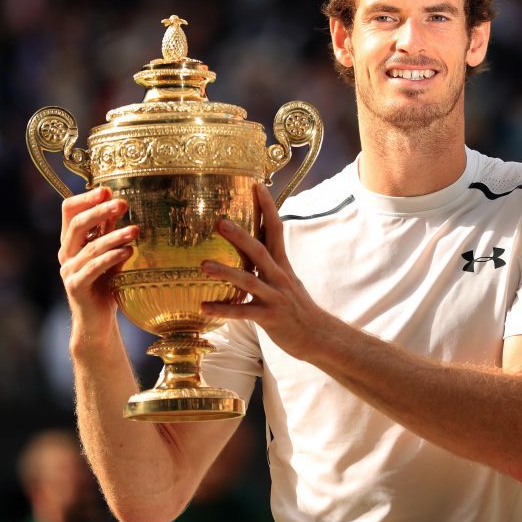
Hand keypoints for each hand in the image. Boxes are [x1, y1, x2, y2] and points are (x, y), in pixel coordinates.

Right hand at [58, 186, 139, 335]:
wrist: (97, 320)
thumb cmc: (106, 284)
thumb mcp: (111, 253)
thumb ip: (110, 232)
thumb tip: (120, 204)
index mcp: (71, 241)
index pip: (69, 211)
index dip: (86, 199)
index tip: (107, 190)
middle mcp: (66, 253)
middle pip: (77, 224)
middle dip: (100, 211)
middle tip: (122, 204)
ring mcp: (68, 270)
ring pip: (90, 247)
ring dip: (114, 236)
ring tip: (135, 230)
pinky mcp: (76, 286)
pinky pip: (93, 268)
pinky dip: (112, 257)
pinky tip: (128, 251)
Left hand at [201, 183, 328, 359]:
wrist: (318, 335)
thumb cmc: (297, 306)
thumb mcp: (286, 279)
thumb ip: (269, 263)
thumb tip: (252, 245)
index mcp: (282, 264)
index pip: (276, 229)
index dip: (267, 207)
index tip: (256, 185)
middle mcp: (279, 276)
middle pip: (260, 250)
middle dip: (241, 235)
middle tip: (220, 221)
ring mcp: (275, 297)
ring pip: (249, 281)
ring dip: (226, 272)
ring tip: (203, 265)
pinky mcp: (270, 318)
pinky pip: (243, 313)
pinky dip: (223, 310)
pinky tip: (204, 307)